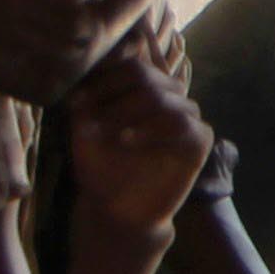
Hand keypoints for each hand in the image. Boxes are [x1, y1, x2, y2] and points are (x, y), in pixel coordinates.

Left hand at [65, 41, 214, 246]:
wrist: (117, 208)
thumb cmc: (101, 166)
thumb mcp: (84, 127)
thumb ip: (89, 97)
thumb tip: (88, 68)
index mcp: (144, 87)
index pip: (129, 65)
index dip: (102, 82)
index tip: (75, 105)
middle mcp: (169, 96)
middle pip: (145, 76)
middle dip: (113, 100)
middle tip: (92, 124)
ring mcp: (187, 116)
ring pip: (163, 97)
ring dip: (129, 114)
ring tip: (110, 136)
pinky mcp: (199, 141)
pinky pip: (182, 124)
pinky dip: (152, 130)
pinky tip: (129, 142)